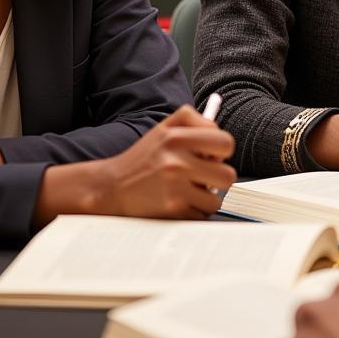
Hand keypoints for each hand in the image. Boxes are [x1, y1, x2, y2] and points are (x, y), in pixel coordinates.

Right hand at [75, 105, 235, 220]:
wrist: (111, 187)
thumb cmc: (143, 158)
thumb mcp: (165, 128)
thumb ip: (195, 123)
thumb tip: (219, 138)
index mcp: (176, 137)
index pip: (224, 143)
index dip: (222, 151)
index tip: (212, 155)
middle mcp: (176, 162)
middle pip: (228, 176)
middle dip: (220, 178)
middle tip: (205, 177)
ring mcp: (174, 188)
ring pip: (216, 200)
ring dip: (206, 198)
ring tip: (188, 191)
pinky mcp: (171, 211)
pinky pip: (200, 214)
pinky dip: (192, 211)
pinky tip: (177, 202)